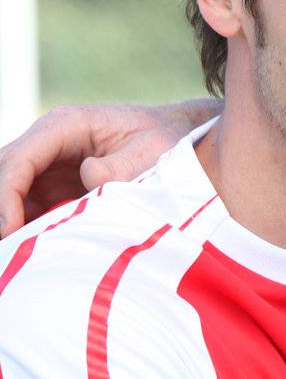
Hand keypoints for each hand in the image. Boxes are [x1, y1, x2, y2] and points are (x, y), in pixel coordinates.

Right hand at [0, 100, 216, 236]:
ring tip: (14, 253)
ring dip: (10, 219)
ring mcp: (47, 164)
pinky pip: (26, 205)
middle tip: (7, 245)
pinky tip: (28, 250)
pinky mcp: (52, 184)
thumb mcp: (153, 150)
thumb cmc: (165, 140)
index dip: (6, 193)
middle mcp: (48, 141)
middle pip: (5, 173)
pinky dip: (23, 226)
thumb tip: (91, 177)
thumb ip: (123, 166)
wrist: (176, 138)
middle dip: (1, 209)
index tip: (8, 229)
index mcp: (67, 125)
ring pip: (11, 190)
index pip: (21, 159)